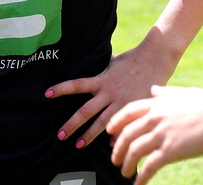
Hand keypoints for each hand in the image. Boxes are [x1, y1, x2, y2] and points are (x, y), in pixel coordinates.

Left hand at [46, 40, 176, 148]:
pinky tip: (110, 145)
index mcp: (102, 80)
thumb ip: (102, 65)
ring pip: (102, 123)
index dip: (61, 89)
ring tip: (78, 145)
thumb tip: (91, 58)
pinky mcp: (134, 109)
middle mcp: (109, 93)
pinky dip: (115, 136)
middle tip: (60, 135)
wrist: (156, 58)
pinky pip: (122, 126)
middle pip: (86, 111)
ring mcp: (121, 103)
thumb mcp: (113, 60)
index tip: (47, 94)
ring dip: (89, 136)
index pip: (77, 85)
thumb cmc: (133, 58)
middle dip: (72, 125)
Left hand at [107, 85, 202, 183]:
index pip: (127, 113)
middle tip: (115, 158)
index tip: (110, 132)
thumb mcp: (182, 93)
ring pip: (133, 151)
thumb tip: (154, 90)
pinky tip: (138, 184)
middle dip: (117, 148)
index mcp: (157, 104)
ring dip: (126, 164)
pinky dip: (141, 177)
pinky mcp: (171, 151)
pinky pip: (149, 166)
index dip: (116, 123)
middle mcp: (155, 118)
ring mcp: (162, 134)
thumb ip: (164, 93)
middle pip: (126, 134)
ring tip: (125, 172)